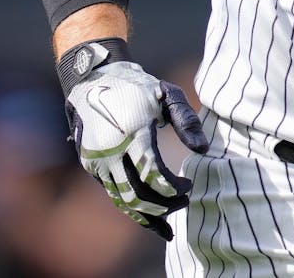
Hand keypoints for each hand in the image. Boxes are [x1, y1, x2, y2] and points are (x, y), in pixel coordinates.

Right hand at [63, 54, 209, 240]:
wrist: (93, 79)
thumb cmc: (137, 87)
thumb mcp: (166, 94)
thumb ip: (186, 121)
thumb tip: (203, 150)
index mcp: (133, 134)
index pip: (154, 176)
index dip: (174, 188)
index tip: (189, 186)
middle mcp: (111, 152)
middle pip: (138, 195)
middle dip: (164, 205)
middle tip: (184, 201)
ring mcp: (98, 161)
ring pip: (122, 201)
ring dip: (147, 213)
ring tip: (169, 213)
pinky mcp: (90, 166)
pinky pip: (112, 194)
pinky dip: (130, 207)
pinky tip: (148, 214)